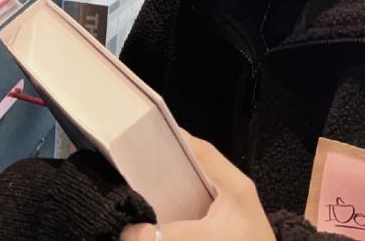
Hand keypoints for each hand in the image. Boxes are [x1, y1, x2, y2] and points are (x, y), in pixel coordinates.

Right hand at [120, 131, 275, 240]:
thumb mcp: (206, 239)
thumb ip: (168, 235)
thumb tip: (129, 231)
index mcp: (234, 184)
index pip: (204, 151)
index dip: (179, 140)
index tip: (153, 134)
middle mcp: (232, 188)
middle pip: (198, 165)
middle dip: (172, 162)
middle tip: (143, 160)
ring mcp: (229, 204)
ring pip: (196, 184)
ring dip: (174, 184)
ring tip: (146, 183)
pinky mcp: (223, 220)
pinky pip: (197, 202)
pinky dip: (179, 203)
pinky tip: (161, 211)